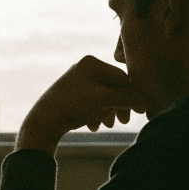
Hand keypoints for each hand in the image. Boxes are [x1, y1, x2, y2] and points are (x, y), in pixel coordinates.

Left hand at [16, 55, 149, 153]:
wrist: (44, 120)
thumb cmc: (74, 105)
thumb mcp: (104, 100)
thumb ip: (127, 99)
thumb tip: (144, 103)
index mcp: (92, 63)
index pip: (121, 78)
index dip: (132, 95)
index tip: (139, 112)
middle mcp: (84, 68)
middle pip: (111, 88)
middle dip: (118, 106)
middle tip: (122, 122)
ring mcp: (76, 81)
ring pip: (101, 97)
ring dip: (107, 112)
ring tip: (106, 125)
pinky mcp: (69, 94)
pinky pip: (90, 103)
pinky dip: (95, 114)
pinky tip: (93, 126)